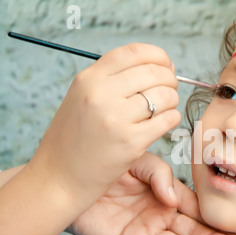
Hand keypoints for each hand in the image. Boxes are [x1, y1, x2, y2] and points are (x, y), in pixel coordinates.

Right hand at [27, 43, 180, 209]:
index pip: (134, 52)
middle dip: (170, 80)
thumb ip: (112, 81)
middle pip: (154, 73)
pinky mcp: (131, 142)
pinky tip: (163, 124)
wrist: (59, 178)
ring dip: (172, 101)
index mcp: (88, 79)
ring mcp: (116, 118)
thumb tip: (157, 67)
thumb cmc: (74, 139)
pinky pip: (168, 119)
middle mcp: (101, 94)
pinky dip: (172, 119)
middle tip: (170, 91)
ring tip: (165, 109)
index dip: (158, 56)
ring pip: (165, 96)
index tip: (166, 66)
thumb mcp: (81, 98)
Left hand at [67, 153, 235, 234]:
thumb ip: (160, 175)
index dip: (215, 219)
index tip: (235, 227)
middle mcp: (161, 217)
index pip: (197, 210)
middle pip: (192, 231)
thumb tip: (173, 200)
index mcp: (167, 197)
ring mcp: (146, 233)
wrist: (72, 179)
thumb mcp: (140, 162)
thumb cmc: (108, 167)